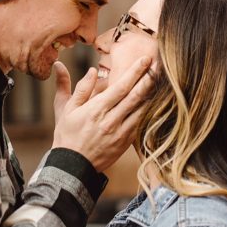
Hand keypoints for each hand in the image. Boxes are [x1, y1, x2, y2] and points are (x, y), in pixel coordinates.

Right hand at [51, 56, 152, 171]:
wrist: (72, 166)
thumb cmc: (67, 135)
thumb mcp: (65, 109)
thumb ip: (79, 87)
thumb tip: (90, 70)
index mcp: (96, 109)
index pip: (121, 86)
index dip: (135, 72)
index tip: (145, 59)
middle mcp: (111, 120)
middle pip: (136, 96)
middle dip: (149, 78)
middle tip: (160, 65)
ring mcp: (120, 133)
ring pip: (142, 110)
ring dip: (152, 94)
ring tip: (161, 80)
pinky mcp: (125, 143)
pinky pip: (140, 124)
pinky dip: (148, 111)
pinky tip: (155, 102)